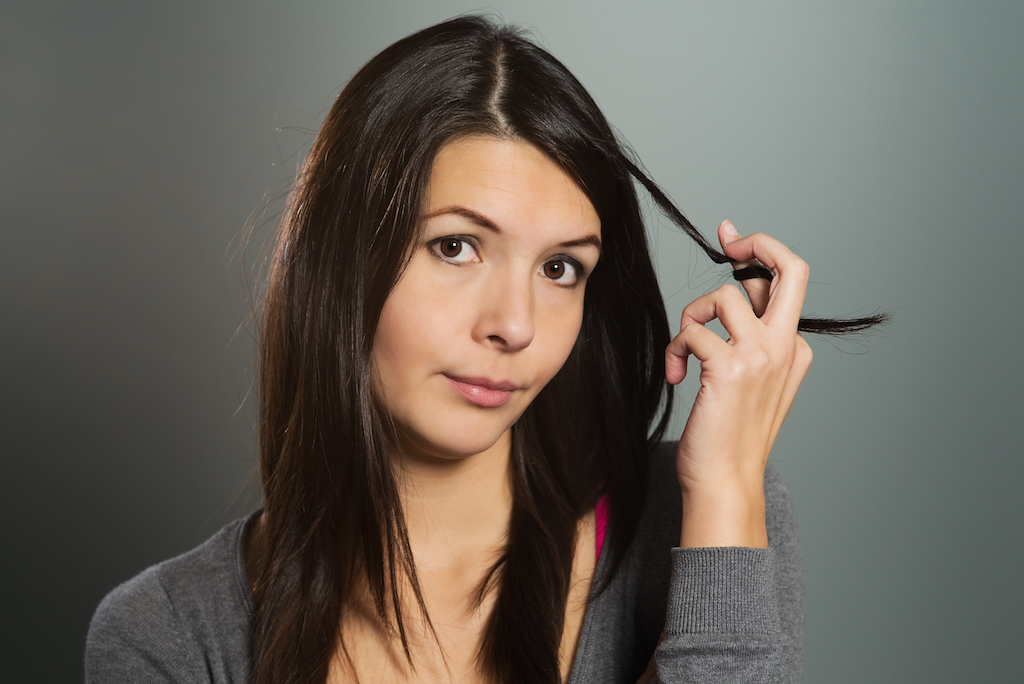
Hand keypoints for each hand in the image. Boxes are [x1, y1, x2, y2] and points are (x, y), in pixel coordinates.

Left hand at [665, 221, 811, 547]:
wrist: (724, 481)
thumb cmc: (727, 433)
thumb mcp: (748, 379)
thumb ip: (743, 335)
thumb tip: (729, 288)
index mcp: (794, 349)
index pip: (787, 282)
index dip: (759, 252)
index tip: (731, 238)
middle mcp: (786, 347)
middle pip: (791, 268)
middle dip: (758, 243)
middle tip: (728, 243)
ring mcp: (763, 356)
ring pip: (724, 296)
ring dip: (691, 317)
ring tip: (684, 352)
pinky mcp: (732, 368)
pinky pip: (692, 331)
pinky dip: (676, 350)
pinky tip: (677, 376)